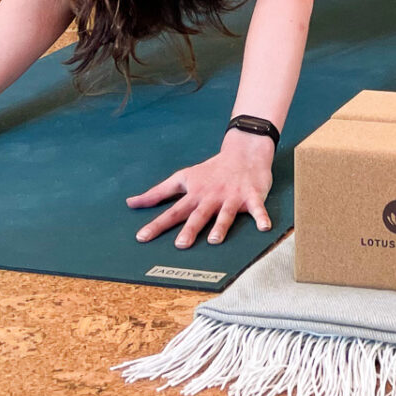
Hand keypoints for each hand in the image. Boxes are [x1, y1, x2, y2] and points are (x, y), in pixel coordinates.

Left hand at [128, 129, 274, 247]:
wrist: (243, 152)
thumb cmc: (212, 169)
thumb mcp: (183, 177)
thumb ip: (158, 192)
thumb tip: (131, 203)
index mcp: (195, 194)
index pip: (173, 211)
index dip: (157, 224)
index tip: (142, 237)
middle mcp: (212, 197)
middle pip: (199, 215)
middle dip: (190, 229)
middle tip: (181, 244)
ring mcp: (232, 196)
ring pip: (226, 213)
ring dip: (221, 226)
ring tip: (215, 240)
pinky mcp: (252, 195)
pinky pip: (257, 208)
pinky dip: (261, 217)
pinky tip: (264, 227)